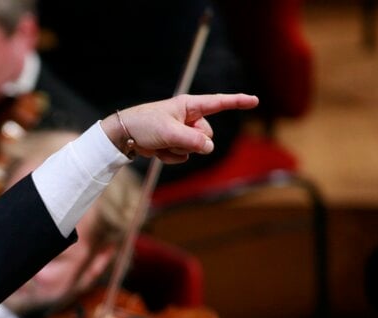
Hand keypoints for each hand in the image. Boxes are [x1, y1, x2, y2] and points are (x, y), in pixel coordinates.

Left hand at [108, 93, 258, 162]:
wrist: (123, 136)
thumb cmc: (144, 125)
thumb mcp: (170, 132)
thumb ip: (192, 140)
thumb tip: (210, 148)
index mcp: (189, 106)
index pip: (218, 103)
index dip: (237, 102)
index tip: (255, 101)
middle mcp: (187, 117)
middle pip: (206, 136)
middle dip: (191, 141)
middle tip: (170, 137)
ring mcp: (181, 132)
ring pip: (194, 148)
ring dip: (178, 150)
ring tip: (161, 143)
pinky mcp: (173, 144)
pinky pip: (182, 156)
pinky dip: (170, 156)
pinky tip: (157, 150)